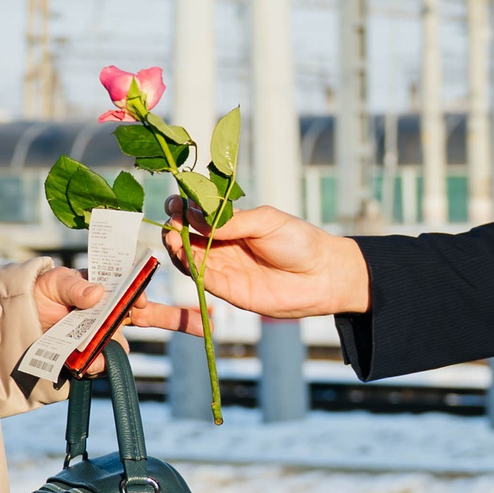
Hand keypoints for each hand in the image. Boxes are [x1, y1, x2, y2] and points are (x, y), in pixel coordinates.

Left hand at [31, 266, 201, 375]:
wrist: (22, 319)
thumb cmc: (44, 292)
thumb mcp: (56, 282)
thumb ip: (75, 286)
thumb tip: (97, 294)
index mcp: (111, 288)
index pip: (137, 289)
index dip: (142, 295)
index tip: (140, 301)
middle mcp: (114, 313)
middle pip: (153, 317)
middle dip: (184, 320)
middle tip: (209, 326)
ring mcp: (105, 337)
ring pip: (122, 346)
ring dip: (113, 349)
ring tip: (89, 353)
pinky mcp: (92, 358)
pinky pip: (102, 364)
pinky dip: (96, 365)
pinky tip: (84, 363)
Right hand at [161, 201, 371, 317]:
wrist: (323, 275)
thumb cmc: (299, 241)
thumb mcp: (265, 221)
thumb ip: (231, 220)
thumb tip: (195, 215)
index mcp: (232, 225)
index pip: (199, 216)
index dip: (184, 209)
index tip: (174, 201)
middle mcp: (224, 247)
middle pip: (189, 238)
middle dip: (175, 228)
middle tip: (170, 219)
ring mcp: (225, 269)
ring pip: (191, 259)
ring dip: (178, 248)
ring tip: (173, 236)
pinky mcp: (229, 291)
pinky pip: (204, 280)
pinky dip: (191, 268)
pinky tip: (184, 255)